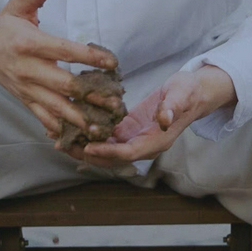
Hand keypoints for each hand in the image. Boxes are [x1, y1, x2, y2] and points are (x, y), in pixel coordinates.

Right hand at [0, 0, 119, 139]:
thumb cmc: (4, 26)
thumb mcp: (17, 5)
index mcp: (29, 44)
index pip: (63, 50)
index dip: (88, 56)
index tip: (112, 62)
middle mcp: (28, 69)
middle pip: (63, 85)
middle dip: (91, 96)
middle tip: (116, 103)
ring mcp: (27, 89)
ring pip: (56, 108)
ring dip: (81, 119)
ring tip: (103, 127)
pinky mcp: (26, 101)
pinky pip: (44, 119)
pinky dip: (62, 130)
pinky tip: (81, 138)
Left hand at [77, 64, 235, 165]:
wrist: (192, 93)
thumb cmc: (188, 93)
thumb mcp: (182, 96)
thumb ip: (172, 108)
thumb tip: (164, 120)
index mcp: (156, 141)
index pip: (127, 152)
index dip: (107, 151)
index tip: (87, 146)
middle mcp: (142, 145)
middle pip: (111, 157)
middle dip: (86, 153)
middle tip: (63, 145)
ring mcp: (134, 138)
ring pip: (105, 149)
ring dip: (82, 145)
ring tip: (59, 137)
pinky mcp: (127, 129)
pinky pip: (106, 136)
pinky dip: (89, 133)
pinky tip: (71, 125)